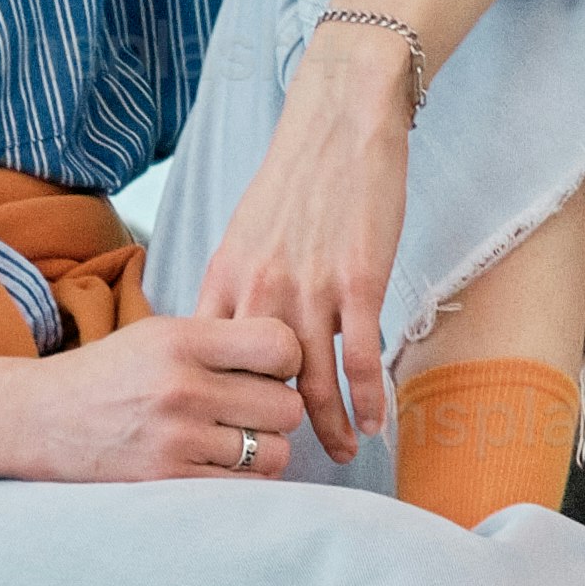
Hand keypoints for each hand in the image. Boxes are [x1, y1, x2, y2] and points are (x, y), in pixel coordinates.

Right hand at [0, 311, 314, 487]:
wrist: (37, 419)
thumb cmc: (106, 375)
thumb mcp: (156, 335)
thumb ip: (219, 342)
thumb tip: (290, 359)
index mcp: (182, 340)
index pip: (280, 345)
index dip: (286, 360)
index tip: (269, 371)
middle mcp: (183, 387)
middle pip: (285, 406)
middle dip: (276, 411)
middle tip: (249, 412)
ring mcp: (176, 438)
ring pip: (272, 453)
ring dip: (262, 451)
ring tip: (232, 442)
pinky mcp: (168, 481)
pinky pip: (243, 488)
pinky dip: (242, 481)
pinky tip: (219, 467)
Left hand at [191, 38, 422, 458]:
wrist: (339, 120)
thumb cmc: (295, 178)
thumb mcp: (244, 234)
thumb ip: (237, 287)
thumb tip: (230, 336)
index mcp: (224, 280)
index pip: (207, 363)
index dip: (216, 406)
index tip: (224, 437)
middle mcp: (259, 291)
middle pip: (257, 385)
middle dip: (270, 430)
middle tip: (281, 464)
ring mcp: (309, 289)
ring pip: (311, 381)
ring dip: (328, 426)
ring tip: (338, 454)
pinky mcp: (357, 281)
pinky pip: (360, 358)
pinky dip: (369, 397)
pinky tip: (377, 422)